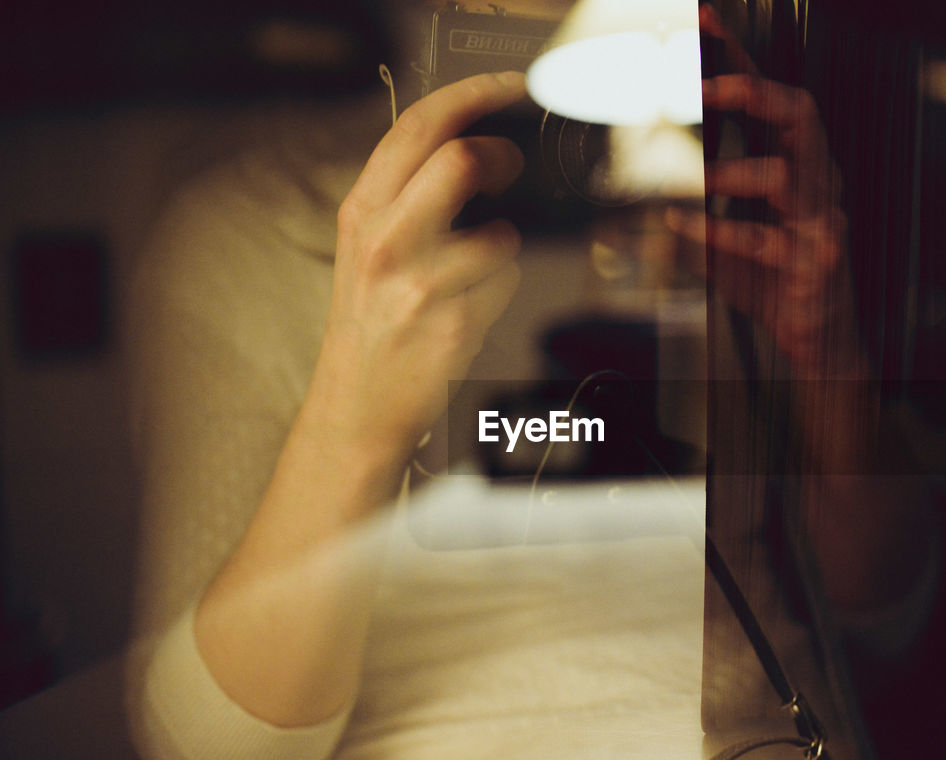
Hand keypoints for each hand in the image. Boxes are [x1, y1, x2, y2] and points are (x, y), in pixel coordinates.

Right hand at [305, 71, 527, 470]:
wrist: (356, 407)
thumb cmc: (371, 325)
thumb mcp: (366, 248)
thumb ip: (407, 196)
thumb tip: (472, 147)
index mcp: (362, 213)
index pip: (419, 128)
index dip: (472, 95)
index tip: (509, 87)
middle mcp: (386, 241)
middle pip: (461, 160)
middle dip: (502, 157)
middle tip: (510, 166)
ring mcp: (420, 284)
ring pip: (500, 234)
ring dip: (503, 248)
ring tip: (472, 274)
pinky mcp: (454, 324)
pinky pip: (507, 284)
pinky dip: (501, 290)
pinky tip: (470, 309)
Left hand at [665, 5, 852, 376]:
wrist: (816, 338)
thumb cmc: (775, 278)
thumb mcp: (731, 234)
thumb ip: (697, 206)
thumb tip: (641, 188)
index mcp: (799, 164)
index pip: (773, 97)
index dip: (740, 57)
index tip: (704, 22)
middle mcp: (818, 182)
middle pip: (800, 115)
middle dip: (754, 93)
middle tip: (708, 87)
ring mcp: (821, 221)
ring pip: (789, 175)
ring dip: (737, 172)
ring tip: (701, 179)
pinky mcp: (816, 262)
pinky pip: (768, 241)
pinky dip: (721, 236)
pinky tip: (684, 229)